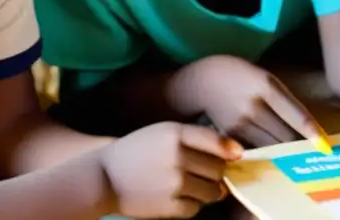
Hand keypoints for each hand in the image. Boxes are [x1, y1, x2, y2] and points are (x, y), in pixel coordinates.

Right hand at [100, 121, 242, 217]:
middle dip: (218, 172)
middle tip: (208, 173)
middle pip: (218, 168)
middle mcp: (177, 157)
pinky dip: (194, 204)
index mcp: (175, 134)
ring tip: (196, 186)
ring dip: (211, 190)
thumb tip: (229, 152)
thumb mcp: (161, 132)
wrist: (103, 178)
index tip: (237, 154)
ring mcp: (174, 183)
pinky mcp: (169, 206)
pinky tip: (182, 197)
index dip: (230, 150)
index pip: (216, 141)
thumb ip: (192, 137)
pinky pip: (197, 208)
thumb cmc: (134, 152)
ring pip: (213, 190)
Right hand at [183, 55, 325, 147]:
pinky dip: (266, 156)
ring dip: (286, 154)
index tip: (326, 147)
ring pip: (271, 147)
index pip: (295, 114)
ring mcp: (239, 125)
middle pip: (285, 136)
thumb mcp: (264, 77)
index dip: (312, 132)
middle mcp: (253, 107)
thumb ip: (284, 99)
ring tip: (299, 160)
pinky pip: (253, 151)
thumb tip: (308, 126)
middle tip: (316, 156)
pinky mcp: (228, 138)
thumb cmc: (239, 75)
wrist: (200, 81)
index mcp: (265, 86)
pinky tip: (274, 160)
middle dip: (302, 147)